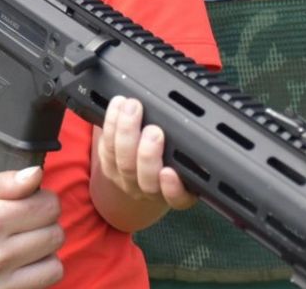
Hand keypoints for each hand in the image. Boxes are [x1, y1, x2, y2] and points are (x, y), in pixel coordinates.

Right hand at [0, 167, 63, 287]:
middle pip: (55, 234)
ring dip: (43, 252)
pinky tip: (17, 262)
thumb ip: (3, 182)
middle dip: (44, 223)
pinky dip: (35, 273)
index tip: (32, 201)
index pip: (48, 207)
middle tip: (23, 221)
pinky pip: (41, 285)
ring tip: (21, 243)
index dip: (43, 199)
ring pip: (54, 264)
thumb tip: (35, 174)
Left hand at [96, 96, 196, 211]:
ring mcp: (125, 179)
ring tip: (132, 109)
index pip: (176, 198)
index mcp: (175, 192)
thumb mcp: (189, 161)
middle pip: (145, 178)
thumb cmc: (173, 160)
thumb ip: (193, 152)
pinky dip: (111, 123)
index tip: (169, 172)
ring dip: (126, 131)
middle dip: (147, 153)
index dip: (172, 188)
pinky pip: (106, 145)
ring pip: (122, 161)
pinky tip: (117, 107)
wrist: (144, 168)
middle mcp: (148, 189)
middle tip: (153, 130)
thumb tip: (199, 125)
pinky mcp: (107, 163)